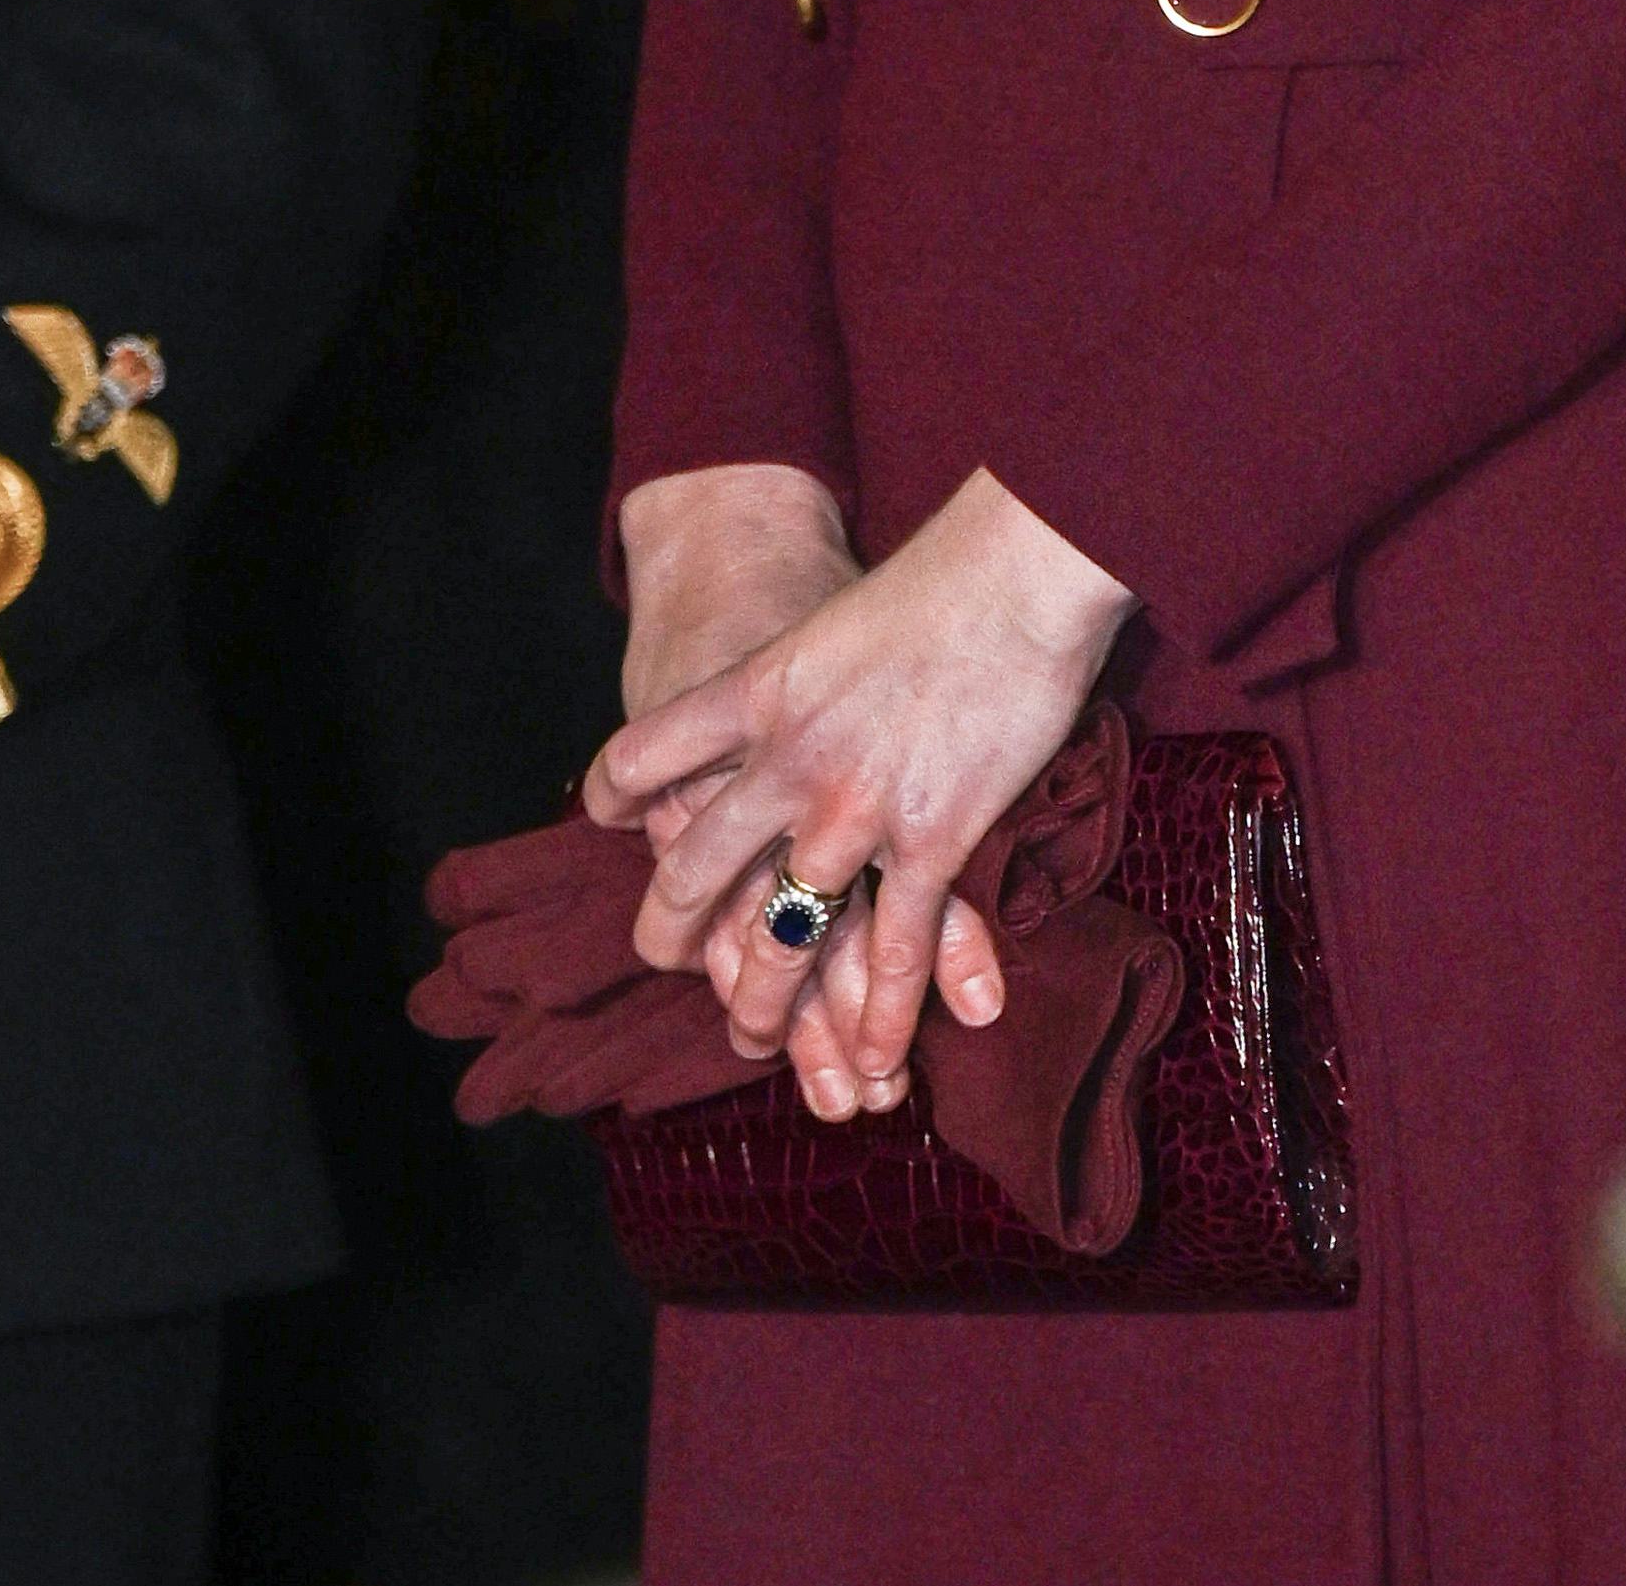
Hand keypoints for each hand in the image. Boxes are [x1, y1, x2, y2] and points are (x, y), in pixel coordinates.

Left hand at [584, 466, 1136, 1112]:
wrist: (1017, 570)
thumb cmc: (944, 575)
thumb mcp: (834, 619)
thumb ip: (807, 674)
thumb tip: (801, 701)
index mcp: (757, 690)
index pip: (650, 751)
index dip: (619, 787)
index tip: (608, 812)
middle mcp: (786, 760)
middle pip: (699, 866)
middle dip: (673, 929)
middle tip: (666, 962)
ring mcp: (853, 809)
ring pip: (784, 933)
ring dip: (767, 1002)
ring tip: (753, 1041)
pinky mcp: (930, 841)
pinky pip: (893, 948)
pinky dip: (884, 1012)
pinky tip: (878, 1054)